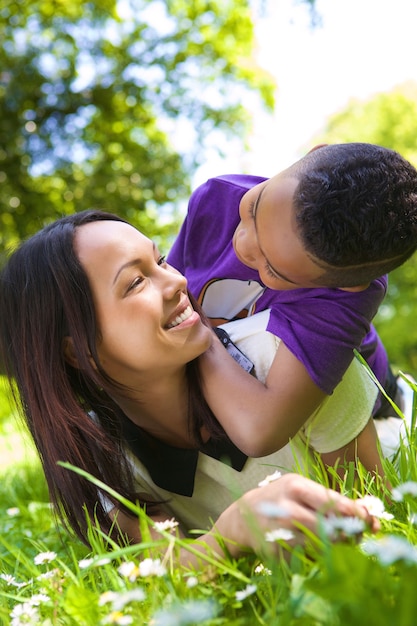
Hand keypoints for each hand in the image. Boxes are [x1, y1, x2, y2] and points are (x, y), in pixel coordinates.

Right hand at [215, 473, 379, 556]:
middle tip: (353, 535)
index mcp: (296, 486)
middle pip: (330, 527)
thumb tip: (369, 512)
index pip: (334, 502)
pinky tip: (309, 547)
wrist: (242, 516)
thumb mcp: (301, 490)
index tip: (367, 520)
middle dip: (347, 533)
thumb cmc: (280, 499)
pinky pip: (306, 558)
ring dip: (334, 546)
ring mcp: (280, 531)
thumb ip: (331, 500)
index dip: (355, 514)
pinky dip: (314, 555)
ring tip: (334, 540)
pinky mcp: (276, 552)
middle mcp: (287, 507)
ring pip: (321, 545)